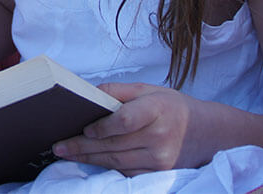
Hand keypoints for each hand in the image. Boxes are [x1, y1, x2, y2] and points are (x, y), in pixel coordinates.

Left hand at [52, 82, 206, 175]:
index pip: (125, 121)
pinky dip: (105, 167)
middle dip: (83, 146)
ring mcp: (159, 159)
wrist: (204, 132)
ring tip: (66, 153)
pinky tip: (89, 161)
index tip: (83, 128)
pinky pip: (125, 171)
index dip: (102, 126)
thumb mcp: (149, 89)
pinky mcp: (157, 174)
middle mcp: (159, 137)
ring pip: (116, 161)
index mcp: (157, 109)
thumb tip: (90, 93)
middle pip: (115, 144)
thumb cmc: (171, 105)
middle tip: (59, 146)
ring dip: (88, 159)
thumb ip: (119, 90)